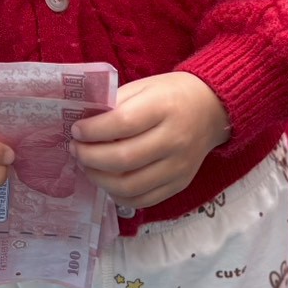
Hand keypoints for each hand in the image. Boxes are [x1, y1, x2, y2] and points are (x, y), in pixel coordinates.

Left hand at [70, 72, 230, 210]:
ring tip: (87, 166)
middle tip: (75, 149)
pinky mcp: (180, 184)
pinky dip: (118, 195)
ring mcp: (179, 166)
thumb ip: (115, 104)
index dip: (93, 130)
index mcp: (164, 108)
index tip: (76, 130)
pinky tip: (107, 181)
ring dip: (99, 179)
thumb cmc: (171, 94)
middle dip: (89, 157)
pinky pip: (143, 200)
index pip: (122, 123)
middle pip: (123, 159)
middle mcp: (175, 140)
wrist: (212, 109)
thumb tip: (84, 125)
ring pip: (130, 186)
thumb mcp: (143, 87)